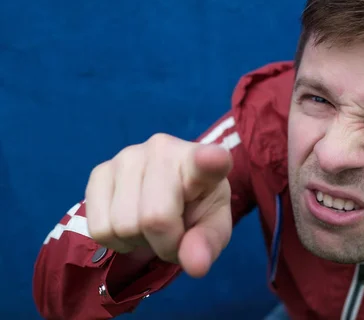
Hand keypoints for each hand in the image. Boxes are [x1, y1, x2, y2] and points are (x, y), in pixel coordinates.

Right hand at [84, 133, 232, 277]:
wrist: (168, 195)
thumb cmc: (196, 208)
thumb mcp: (212, 228)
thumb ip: (207, 244)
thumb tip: (195, 265)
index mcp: (203, 161)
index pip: (207, 159)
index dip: (209, 161)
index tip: (215, 159)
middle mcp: (163, 148)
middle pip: (155, 218)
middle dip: (165, 242)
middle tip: (173, 234)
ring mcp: (127, 156)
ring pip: (123, 225)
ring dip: (138, 240)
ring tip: (152, 225)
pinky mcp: (99, 171)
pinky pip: (99, 228)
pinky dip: (115, 240)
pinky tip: (130, 222)